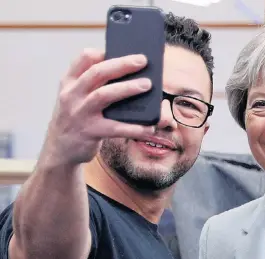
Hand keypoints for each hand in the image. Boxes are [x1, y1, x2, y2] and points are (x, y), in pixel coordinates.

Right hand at [43, 48, 151, 165]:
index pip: (83, 58)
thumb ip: (94, 84)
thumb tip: (130, 73)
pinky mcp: (90, 132)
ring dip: (127, 88)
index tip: (122, 49)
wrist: (60, 149)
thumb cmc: (77, 117)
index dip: (103, 51)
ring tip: (147, 85)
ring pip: (104, 95)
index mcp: (69, 82)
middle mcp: (72, 95)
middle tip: (143, 60)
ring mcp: (80, 114)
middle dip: (121, 65)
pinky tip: (149, 127)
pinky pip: (116, 128)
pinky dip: (135, 128)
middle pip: (97, 73)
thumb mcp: (76, 97)